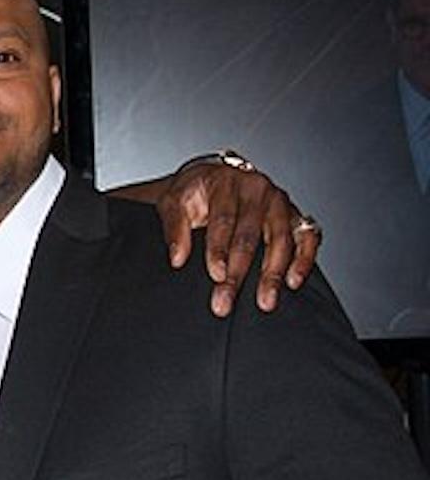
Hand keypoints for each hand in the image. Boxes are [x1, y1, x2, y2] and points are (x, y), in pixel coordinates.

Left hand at [152, 158, 319, 316]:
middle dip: (240, 271)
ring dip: (273, 273)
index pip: (224, 219)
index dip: (219, 249)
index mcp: (226, 182)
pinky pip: (307, 236)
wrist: (212, 178)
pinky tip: (293, 281)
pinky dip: (304, 259)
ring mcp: (279, 201)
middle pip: (250, 234)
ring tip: (265, 301)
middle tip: (226, 300)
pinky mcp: (294, 214)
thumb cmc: (193, 192)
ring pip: (281, 239)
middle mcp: (257, 189)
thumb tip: (178, 259)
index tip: (216, 275)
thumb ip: (174, 228)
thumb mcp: (173, 202)